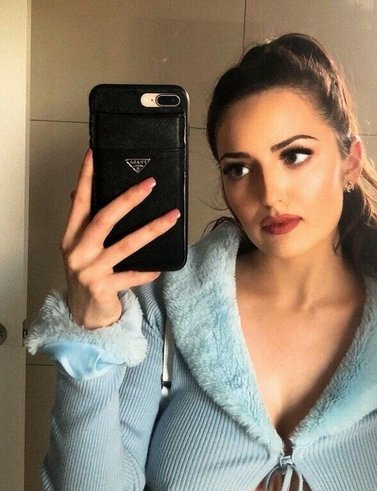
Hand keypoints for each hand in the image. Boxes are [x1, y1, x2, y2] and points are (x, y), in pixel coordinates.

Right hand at [61, 149, 180, 328]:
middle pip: (104, 219)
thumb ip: (81, 224)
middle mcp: (77, 252)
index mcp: (71, 237)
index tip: (93, 155)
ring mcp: (89, 271)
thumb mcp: (79, 249)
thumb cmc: (86, 277)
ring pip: (125, 246)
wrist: (83, 315)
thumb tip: (79, 193)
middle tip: (150, 184)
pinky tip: (160, 267)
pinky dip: (146, 271)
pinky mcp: (103, 288)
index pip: (79, 202)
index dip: (85, 179)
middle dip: (128, 200)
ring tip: (171, 218)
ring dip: (151, 230)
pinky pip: (131, 276)